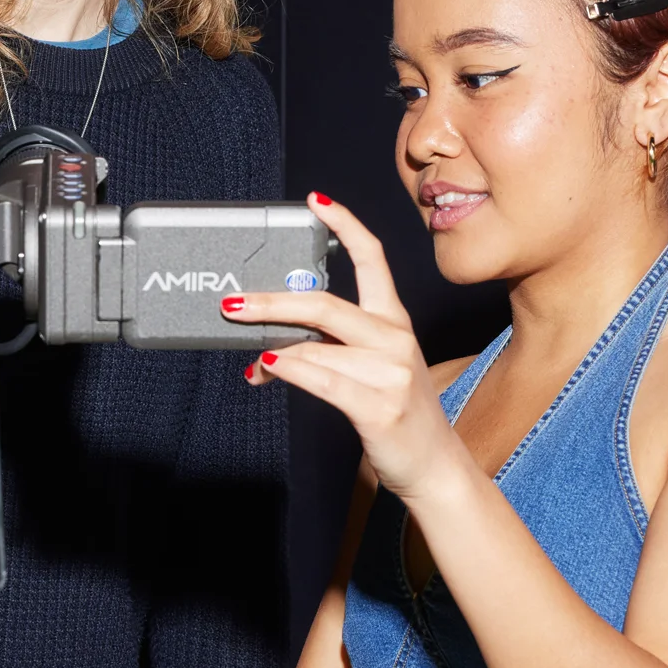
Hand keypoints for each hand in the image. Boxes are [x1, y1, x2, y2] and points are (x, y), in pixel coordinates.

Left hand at [230, 195, 457, 498]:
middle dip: (271, 302)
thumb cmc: (396, 412)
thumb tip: (272, 343)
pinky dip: (288, 370)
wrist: (434, 464)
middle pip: (324, 303)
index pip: (373, 259)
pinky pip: (319, 379)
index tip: (315, 203)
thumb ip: (330, 346)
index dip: (344, 226)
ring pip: (314, 347)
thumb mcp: (372, 367)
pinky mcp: (378, 405)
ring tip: (256, 364)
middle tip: (233, 303)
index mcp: (394, 320)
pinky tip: (268, 368)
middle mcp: (394, 338)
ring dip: (273, 354)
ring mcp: (389, 372)